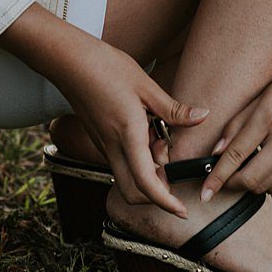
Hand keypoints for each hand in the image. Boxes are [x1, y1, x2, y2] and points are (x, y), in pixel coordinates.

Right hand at [55, 37, 209, 215]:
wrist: (69, 61)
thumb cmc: (106, 68)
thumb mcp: (146, 86)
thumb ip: (174, 109)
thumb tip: (202, 117)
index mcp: (128, 135)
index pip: (146, 183)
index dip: (165, 202)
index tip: (181, 210)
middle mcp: (112, 147)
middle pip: (132, 192)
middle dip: (155, 195)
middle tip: (173, 174)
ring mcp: (103, 145)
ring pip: (126, 178)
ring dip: (147, 174)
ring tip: (161, 143)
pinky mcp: (100, 140)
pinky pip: (120, 161)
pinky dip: (138, 160)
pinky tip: (148, 134)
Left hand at [200, 50, 271, 200]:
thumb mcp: (259, 98)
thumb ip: (235, 126)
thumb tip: (216, 154)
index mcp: (269, 117)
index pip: (235, 155)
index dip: (216, 176)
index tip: (204, 192)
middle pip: (250, 178)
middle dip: (230, 184)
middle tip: (222, 179)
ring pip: (266, 186)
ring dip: (249, 185)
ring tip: (242, 172)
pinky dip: (268, 184)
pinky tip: (263, 170)